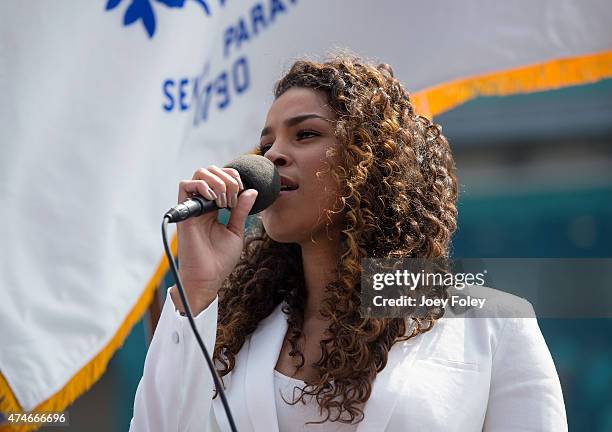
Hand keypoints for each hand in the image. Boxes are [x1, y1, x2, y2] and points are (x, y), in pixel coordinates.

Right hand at [171, 165, 257, 314]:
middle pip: (210, 172)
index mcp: (214, 208)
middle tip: (234, 197)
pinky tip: (214, 200)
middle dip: (227, 178)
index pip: (221, 178)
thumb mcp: (236, 231)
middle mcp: (202, 205)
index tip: (244, 191)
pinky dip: (202, 186)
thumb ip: (241, 210)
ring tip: (225, 201)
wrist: (208, 278)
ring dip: (217, 181)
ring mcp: (193, 208)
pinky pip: (185, 186)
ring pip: (199, 174)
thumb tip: (251, 191)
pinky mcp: (185, 214)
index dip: (234, 177)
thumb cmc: (220, 260)